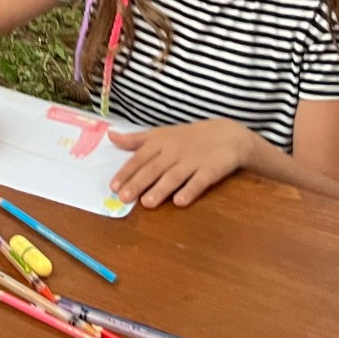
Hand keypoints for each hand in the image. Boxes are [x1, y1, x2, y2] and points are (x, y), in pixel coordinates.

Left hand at [110, 119, 249, 206]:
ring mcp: (193, 160)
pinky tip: (180, 202)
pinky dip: (190, 190)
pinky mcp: (211, 169)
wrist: (227, 135)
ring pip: (174, 176)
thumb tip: (110, 136)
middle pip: (154, 168)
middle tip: (124, 198)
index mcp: (160, 141)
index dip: (126, 172)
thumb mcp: (161, 134)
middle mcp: (174, 151)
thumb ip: (135, 139)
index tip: (113, 186)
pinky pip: (199, 181)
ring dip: (160, 189)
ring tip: (147, 203)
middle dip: (138, 183)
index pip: (140, 158)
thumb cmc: (188, 137)